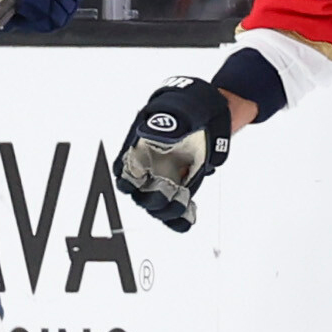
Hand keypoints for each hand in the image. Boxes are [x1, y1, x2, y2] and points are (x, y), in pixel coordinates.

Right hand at [113, 76, 233, 230]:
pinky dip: (180, 220)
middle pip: (140, 195)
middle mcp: (147, 170)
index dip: (129, 180)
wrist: (207, 119)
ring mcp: (163, 182)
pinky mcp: (180, 191)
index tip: (142, 179)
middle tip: (170, 192)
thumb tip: (154, 133)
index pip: (124, 172)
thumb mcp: (176, 113)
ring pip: (157, 207)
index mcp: (138, 151)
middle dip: (153, 198)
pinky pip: (175, 212)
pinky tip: (188, 217)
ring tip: (183, 204)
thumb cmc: (186, 112)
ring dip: (168, 210)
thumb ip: (164, 126)